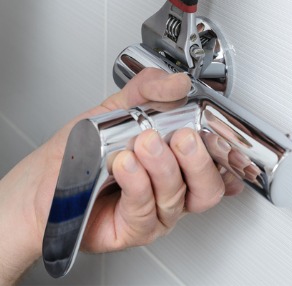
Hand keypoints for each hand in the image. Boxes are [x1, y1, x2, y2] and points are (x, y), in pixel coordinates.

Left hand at [0, 68, 242, 283]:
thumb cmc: (82, 152)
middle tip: (181, 137)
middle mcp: (172, 189)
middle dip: (198, 159)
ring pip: (179, 197)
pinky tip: (126, 165)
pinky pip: (147, 210)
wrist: (43, 183)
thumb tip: (178, 82)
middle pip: (208, 186)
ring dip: (162, 167)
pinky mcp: (135, 229)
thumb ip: (148, 91)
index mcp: (177, 161)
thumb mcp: (116, 110)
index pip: (217, 162)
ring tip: (141, 145)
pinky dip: (138, 184)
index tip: (217, 132)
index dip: (227, 152)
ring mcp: (156, 211)